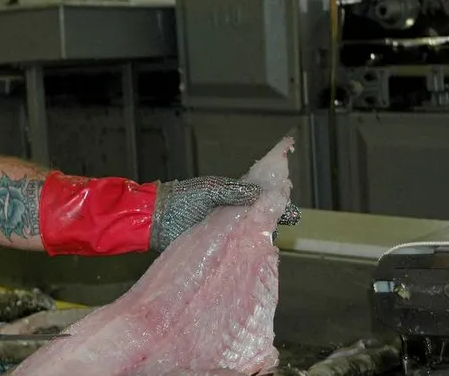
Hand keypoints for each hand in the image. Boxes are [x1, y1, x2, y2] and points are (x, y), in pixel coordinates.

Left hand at [149, 176, 300, 250]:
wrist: (156, 219)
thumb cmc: (181, 199)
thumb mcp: (209, 190)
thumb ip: (234, 191)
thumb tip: (260, 193)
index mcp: (233, 197)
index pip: (261, 200)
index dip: (278, 206)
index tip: (293, 214)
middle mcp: (232, 216)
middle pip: (260, 220)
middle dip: (273, 225)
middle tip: (283, 230)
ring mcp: (225, 234)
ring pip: (249, 237)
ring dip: (260, 241)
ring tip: (271, 245)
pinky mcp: (217, 249)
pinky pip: (235, 252)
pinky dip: (245, 254)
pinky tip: (254, 258)